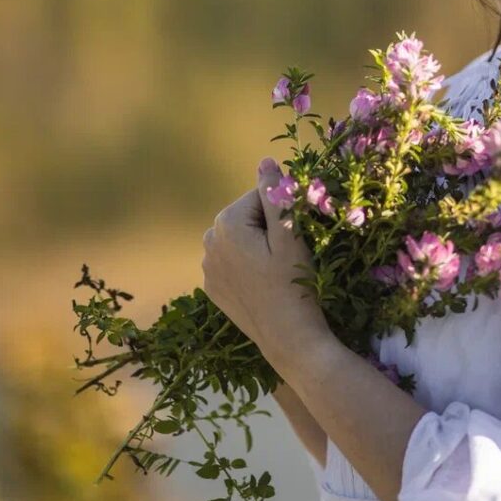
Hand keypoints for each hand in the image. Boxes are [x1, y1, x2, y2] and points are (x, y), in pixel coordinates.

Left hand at [201, 158, 331, 367]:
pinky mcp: (213, 288)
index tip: (293, 239)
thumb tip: (264, 160)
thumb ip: (276, 194)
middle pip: (247, 217)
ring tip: (276, 272)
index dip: (283, 214)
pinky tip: (262, 285)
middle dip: (267, 229)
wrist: (289, 339)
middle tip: (286, 257)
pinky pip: (232, 262)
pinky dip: (247, 265)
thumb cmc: (294, 284)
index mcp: (226, 223)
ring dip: (258, 246)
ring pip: (240, 239)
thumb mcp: (289, 235)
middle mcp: (208, 241)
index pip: (261, 197)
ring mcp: (207, 267)